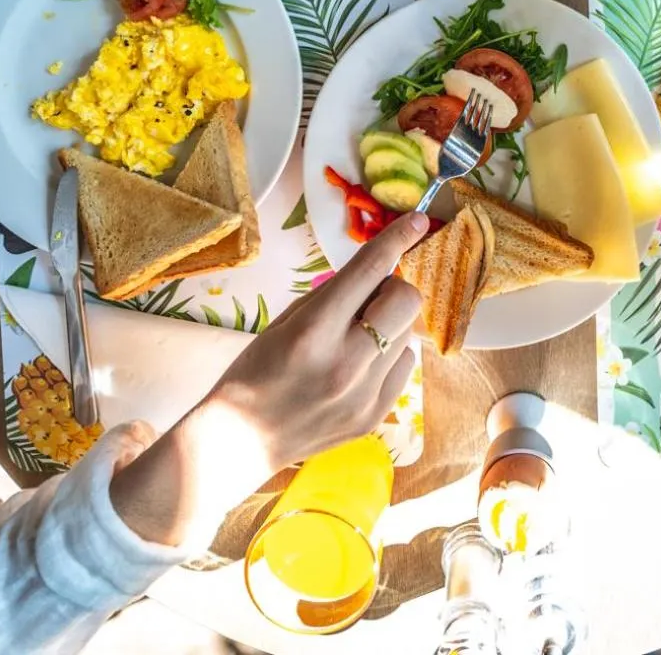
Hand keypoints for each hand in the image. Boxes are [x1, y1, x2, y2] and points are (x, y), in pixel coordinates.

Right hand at [206, 211, 427, 470]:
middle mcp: (346, 362)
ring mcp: (365, 394)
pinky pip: (404, 366)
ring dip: (388, 324)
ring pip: (408, 333)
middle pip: (406, 300)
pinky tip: (359, 365)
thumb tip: (379, 272)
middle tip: (366, 299)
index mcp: (314, 330)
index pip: (370, 270)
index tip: (419, 220)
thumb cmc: (254, 371)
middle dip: (392, 288)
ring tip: (354, 339)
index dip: (398, 238)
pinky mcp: (376, 415)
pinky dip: (388, 355)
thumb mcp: (286, 320)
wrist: (242, 441)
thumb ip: (333, 295)